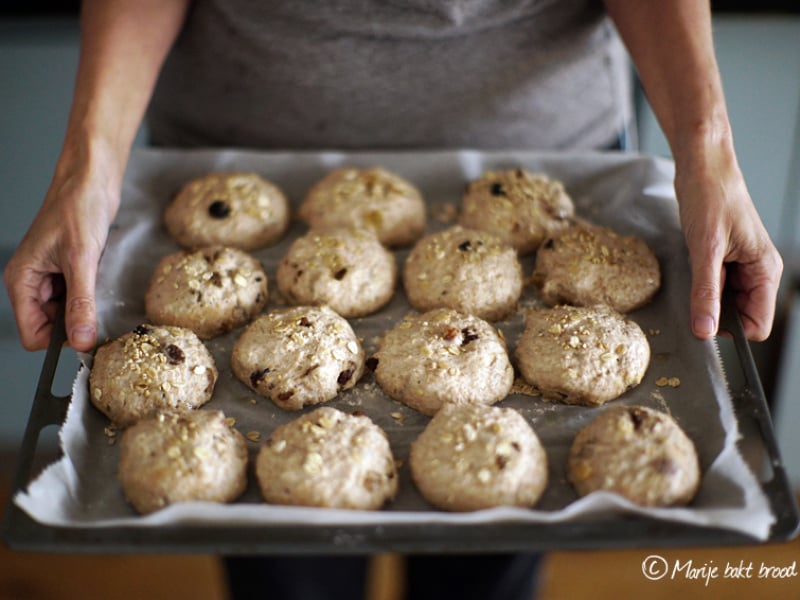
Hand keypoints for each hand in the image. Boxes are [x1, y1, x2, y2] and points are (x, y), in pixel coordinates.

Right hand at [4, 154, 119, 350]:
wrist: (92, 181)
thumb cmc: (78, 208)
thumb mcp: (82, 260)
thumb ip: (81, 303)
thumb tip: (81, 340)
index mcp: (22, 281)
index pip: (32, 335)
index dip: (59, 341)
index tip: (88, 332)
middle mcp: (32, 283)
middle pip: (51, 328)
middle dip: (75, 324)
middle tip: (100, 307)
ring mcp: (51, 277)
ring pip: (67, 313)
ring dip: (86, 308)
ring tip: (99, 285)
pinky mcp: (70, 271)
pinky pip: (79, 297)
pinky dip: (92, 294)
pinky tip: (101, 278)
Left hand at [675, 145, 782, 341]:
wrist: (702, 168)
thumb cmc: (711, 197)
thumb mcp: (705, 249)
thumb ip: (706, 292)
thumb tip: (705, 330)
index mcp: (765, 270)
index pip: (758, 325)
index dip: (732, 330)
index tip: (705, 321)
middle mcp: (757, 272)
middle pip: (739, 316)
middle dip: (715, 310)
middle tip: (698, 285)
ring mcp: (740, 266)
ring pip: (724, 302)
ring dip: (706, 294)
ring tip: (697, 266)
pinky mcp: (723, 259)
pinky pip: (713, 285)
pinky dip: (700, 282)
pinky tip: (694, 263)